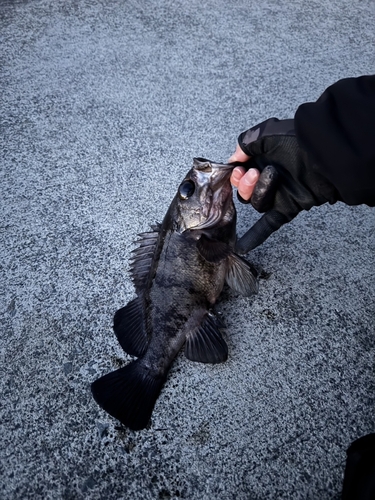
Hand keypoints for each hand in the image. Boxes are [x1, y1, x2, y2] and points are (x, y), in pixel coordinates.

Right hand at [228, 118, 338, 253]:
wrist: (326, 156)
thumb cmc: (299, 141)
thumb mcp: (268, 133)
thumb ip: (247, 142)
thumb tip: (234, 158)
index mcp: (262, 159)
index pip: (239, 172)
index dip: (235, 173)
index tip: (238, 169)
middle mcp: (267, 178)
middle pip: (244, 191)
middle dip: (244, 183)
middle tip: (253, 174)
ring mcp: (277, 194)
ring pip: (255, 204)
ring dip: (258, 192)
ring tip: (271, 177)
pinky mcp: (286, 207)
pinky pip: (269, 224)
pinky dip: (256, 236)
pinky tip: (243, 246)